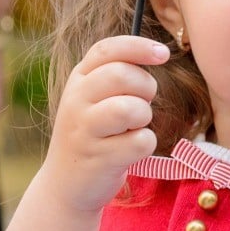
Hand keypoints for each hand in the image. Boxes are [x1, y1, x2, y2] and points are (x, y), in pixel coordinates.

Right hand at [35, 36, 169, 212]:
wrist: (66, 183)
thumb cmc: (95, 129)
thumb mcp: (96, 95)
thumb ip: (119, 70)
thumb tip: (159, 52)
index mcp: (79, 79)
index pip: (107, 49)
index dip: (139, 47)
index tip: (164, 54)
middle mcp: (76, 101)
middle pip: (122, 75)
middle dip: (146, 87)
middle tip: (143, 102)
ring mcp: (84, 131)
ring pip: (130, 108)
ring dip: (144, 116)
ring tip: (132, 127)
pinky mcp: (100, 159)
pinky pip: (142, 141)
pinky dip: (145, 144)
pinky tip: (129, 150)